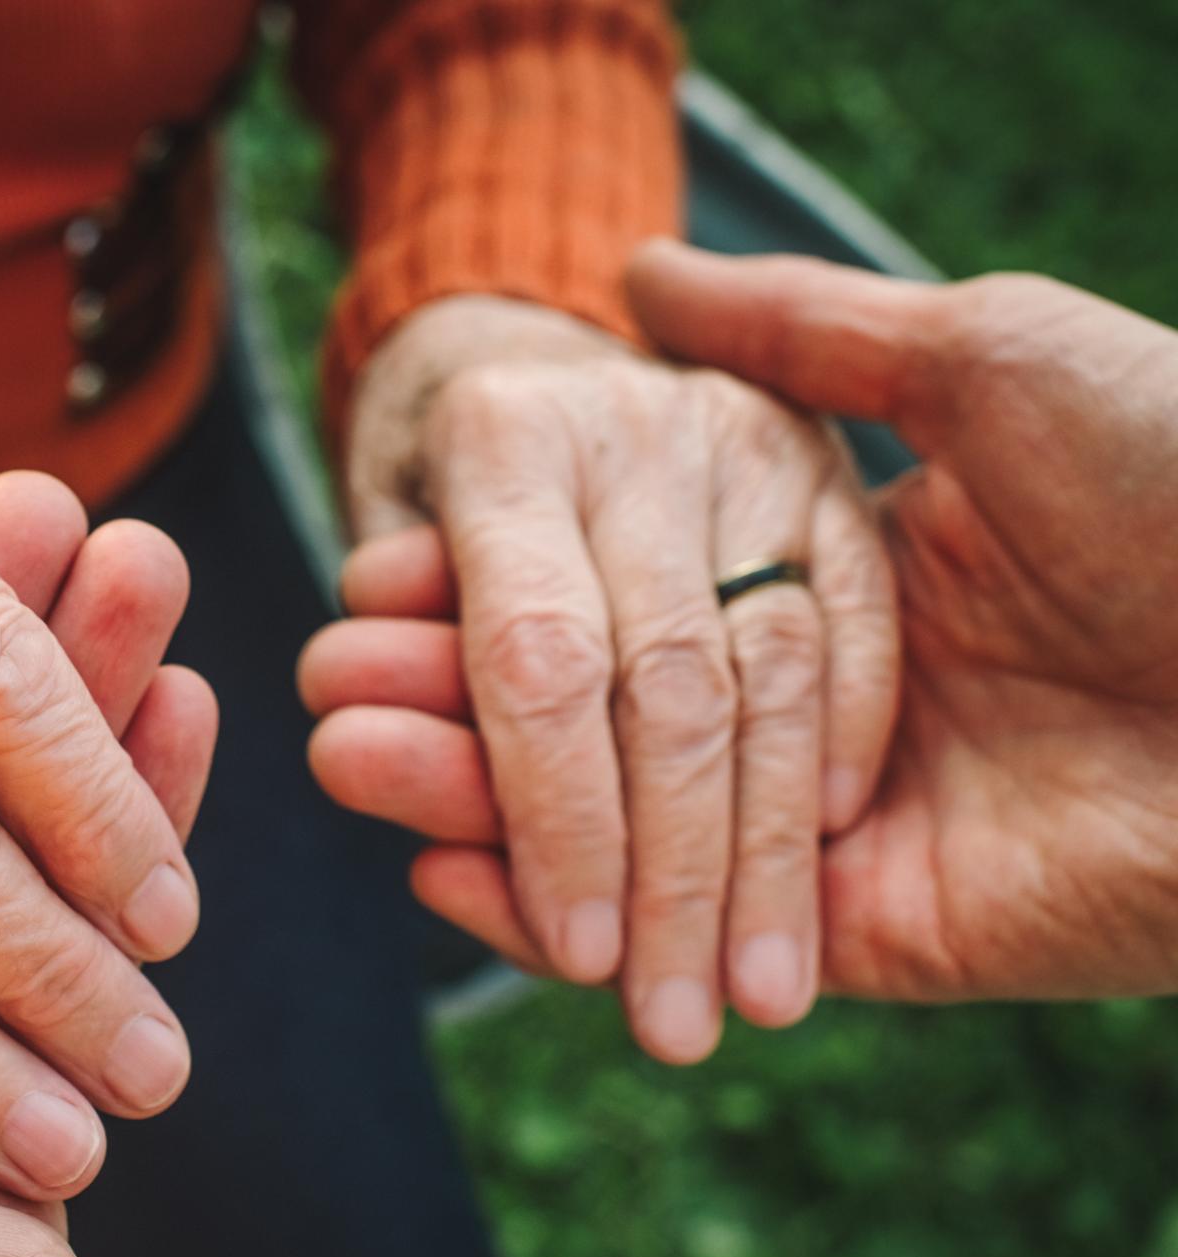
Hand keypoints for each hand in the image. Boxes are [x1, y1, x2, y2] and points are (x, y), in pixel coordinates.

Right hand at [301, 243, 1177, 1005]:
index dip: (498, 590)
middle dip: (454, 700)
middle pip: (596, 718)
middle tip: (323, 683)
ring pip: (615, 830)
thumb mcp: (987, 356)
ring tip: (340, 756)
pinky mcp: (862, 934)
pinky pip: (682, 930)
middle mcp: (829, 703)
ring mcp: (839, 825)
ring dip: (471, 799)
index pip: (626, 597)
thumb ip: (804, 331)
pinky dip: (556, 911)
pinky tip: (441, 865)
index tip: (382, 574)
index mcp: (847, 569)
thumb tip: (643, 269)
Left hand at [315, 291, 900, 1061]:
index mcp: (499, 435)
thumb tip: (404, 827)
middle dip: (674, 875)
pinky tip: (826, 858)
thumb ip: (394, 689)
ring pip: (775, 671)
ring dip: (768, 857)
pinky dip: (838, 746)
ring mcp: (746, 437)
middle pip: (669, 682)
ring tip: (757, 999)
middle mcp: (633, 425)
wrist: (529, 382)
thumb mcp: (381, 591)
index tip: (578, 959)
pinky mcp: (829, 464)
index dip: (559, 819)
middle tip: (670, 1023)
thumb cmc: (435, 528)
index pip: (536, 657)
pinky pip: (854, 625)